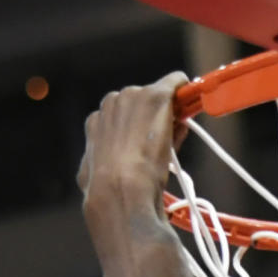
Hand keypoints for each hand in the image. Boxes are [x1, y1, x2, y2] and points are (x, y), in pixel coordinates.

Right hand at [78, 73, 188, 248]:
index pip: (123, 118)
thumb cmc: (108, 193)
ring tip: (173, 141)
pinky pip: (176, 83)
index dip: (140, 131)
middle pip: (141, 104)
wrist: (120, 191)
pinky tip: (190, 105)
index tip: (150, 149)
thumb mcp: (90, 178)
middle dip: (153, 119)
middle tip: (164, 145)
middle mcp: (111, 103)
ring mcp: (133, 97)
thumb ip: (94, 166)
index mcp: (96, 123)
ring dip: (170, 114)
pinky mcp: (155, 96)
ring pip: (158, 98)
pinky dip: (185, 91)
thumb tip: (87, 173)